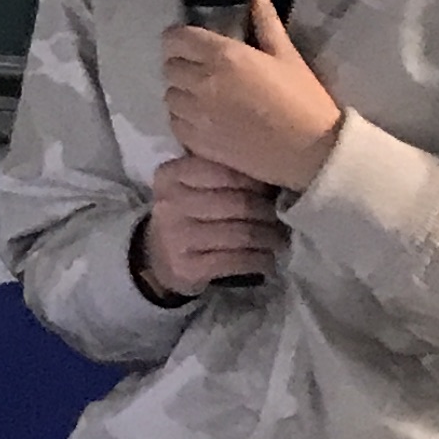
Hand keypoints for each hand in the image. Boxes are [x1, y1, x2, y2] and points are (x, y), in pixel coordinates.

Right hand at [141, 155, 285, 293]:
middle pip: (239, 204)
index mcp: (171, 175)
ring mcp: (176, 237)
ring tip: (279, 240)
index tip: (270, 191)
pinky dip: (260, 261)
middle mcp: (169, 203)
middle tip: (280, 219)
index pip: (226, 172)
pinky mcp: (187, 267)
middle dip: (268, 213)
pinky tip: (268, 260)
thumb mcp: (191, 186)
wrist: (158, 258)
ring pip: (242, 234)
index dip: (256, 182)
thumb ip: (222, 174)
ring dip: (270, 239)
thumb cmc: (186, 214)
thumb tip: (273, 178)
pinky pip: (237, 260)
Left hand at [160, 0, 347, 191]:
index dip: (180, 39)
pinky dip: (185, 119)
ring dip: (183, 93)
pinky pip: (175, 122)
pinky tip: (208, 120)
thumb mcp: (286, 55)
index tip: (192, 45)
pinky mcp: (195, 142)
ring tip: (207, 98)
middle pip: (169, 66)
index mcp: (224, 56)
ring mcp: (196, 114)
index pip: (175, 38)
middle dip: (182, 65)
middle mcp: (202, 82)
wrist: (312, 153)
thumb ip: (265, 18)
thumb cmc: (304, 100)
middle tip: (205, 72)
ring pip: (170, 95)